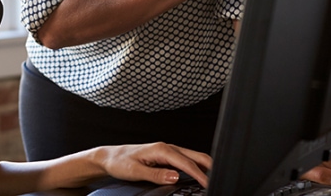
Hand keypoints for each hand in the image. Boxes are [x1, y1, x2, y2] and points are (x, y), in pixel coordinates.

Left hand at [95, 143, 211, 187]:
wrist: (109, 157)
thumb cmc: (120, 162)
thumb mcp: (135, 171)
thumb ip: (156, 174)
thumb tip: (175, 177)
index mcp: (161, 149)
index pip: (186, 162)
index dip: (200, 174)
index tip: (209, 184)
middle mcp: (167, 147)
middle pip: (196, 156)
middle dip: (210, 167)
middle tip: (220, 180)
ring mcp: (168, 151)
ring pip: (193, 157)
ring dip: (205, 166)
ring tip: (215, 178)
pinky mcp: (166, 156)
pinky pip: (187, 160)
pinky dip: (197, 166)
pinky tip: (201, 175)